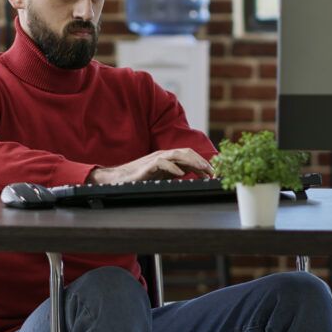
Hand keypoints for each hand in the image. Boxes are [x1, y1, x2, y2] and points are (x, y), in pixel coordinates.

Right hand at [87, 148, 213, 183]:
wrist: (118, 179)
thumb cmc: (140, 177)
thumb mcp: (162, 175)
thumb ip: (176, 172)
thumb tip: (193, 172)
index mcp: (168, 157)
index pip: (189, 155)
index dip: (202, 161)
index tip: (214, 172)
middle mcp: (164, 155)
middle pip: (187, 152)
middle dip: (201, 161)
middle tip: (213, 171)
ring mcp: (156, 159)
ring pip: (178, 155)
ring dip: (192, 162)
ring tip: (203, 170)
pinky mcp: (148, 166)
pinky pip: (163, 163)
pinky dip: (173, 168)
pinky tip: (181, 174)